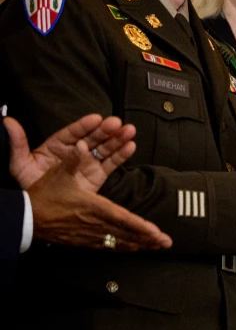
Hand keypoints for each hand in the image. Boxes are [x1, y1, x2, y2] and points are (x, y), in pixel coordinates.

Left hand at [7, 115, 135, 190]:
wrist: (39, 210)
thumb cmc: (30, 185)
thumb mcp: (21, 163)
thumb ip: (18, 143)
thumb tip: (8, 122)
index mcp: (58, 146)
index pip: (73, 133)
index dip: (84, 126)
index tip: (96, 119)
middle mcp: (76, 152)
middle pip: (93, 138)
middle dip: (106, 130)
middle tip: (117, 123)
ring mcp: (88, 164)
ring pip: (105, 149)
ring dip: (118, 139)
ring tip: (129, 131)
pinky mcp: (97, 176)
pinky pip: (110, 164)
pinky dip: (121, 156)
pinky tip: (130, 146)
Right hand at [27, 139, 171, 251]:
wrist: (25, 218)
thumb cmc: (43, 196)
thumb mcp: (59, 174)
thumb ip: (74, 160)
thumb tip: (83, 145)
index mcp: (92, 207)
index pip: (123, 219)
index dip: (140, 227)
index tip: (156, 232)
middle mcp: (94, 223)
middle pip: (126, 234)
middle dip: (148, 239)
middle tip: (166, 242)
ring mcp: (88, 235)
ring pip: (118, 242)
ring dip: (139, 244)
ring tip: (156, 246)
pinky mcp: (82, 241)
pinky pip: (107, 246)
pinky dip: (122, 247)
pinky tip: (132, 248)